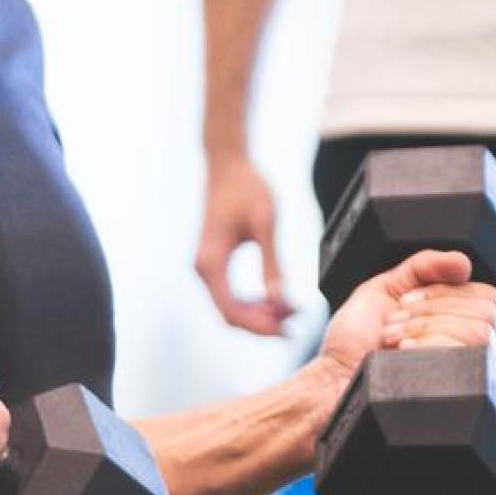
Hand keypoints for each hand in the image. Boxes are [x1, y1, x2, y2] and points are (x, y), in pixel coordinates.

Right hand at [194, 155, 294, 335]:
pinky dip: (251, 302)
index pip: (232, 311)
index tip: (287, 329)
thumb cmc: (246, 187)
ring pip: (229, 306)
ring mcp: (205, 266)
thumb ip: (272, 264)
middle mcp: (202, 268)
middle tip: (293, 323)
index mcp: (211, 262)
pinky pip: (229, 294)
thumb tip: (280, 300)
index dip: (260, 326)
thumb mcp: (265, 224)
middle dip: (262, 323)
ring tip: (289, 311)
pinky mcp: (213, 262)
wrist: (227, 164)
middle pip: (229, 314)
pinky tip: (275, 299)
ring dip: (258, 314)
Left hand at [318, 249, 495, 393]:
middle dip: (428, 311)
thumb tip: (464, 261)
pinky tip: (403, 356)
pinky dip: (429, 346)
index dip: (442, 293)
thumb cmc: (353, 344)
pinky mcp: (458, 395)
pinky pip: (466, 357)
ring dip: (424, 329)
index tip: (404, 302)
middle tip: (395, 326)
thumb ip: (424, 267)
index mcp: (457, 325)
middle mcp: (469, 352)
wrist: (332, 382)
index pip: (485, 295)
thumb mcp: (385, 289)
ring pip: (479, 332)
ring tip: (395, 343)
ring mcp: (466, 377)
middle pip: (485, 312)